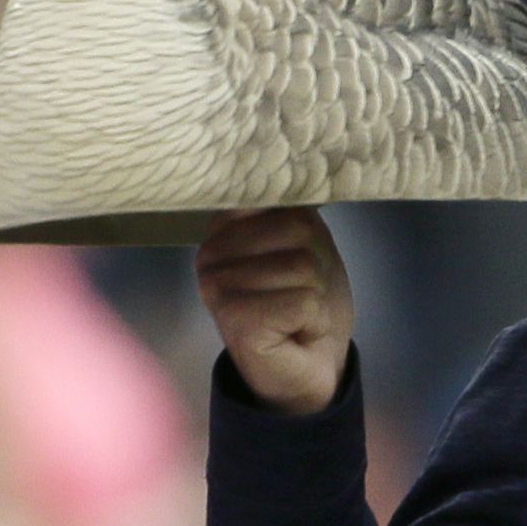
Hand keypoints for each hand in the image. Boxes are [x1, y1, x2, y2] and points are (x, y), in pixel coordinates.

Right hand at [196, 207, 354, 415]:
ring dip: (315, 295)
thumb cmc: (306, 301)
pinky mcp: (236, 319)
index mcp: (225, 226)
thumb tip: (296, 159)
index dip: (306, 228)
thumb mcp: (306, 242)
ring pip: (303, 266)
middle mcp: (211, 252)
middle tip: (301, 294)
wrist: (310, 366)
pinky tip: (295, 331)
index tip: (298, 257)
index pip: (275, 198)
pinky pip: (303, 300)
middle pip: (296, 231)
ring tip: (298, 312)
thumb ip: (291, 207)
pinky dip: (313, 319)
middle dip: (315, 266)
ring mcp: (217, 286)